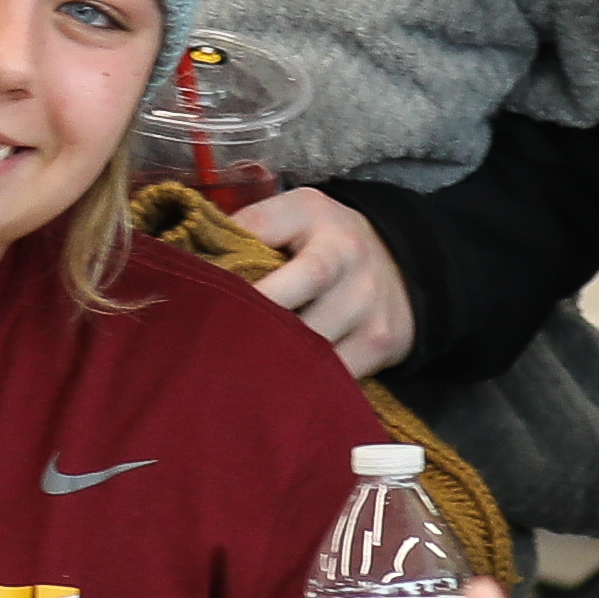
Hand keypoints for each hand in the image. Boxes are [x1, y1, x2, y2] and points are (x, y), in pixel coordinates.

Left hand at [224, 188, 416, 375]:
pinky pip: (331, 375)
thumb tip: (197, 259)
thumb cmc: (326, 239)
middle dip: (252, 332)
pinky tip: (275, 383)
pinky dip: (301, 382)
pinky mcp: (378, 345)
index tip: (205, 301)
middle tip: (211, 349)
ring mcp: (368, 309)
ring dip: (271, 363)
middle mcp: (350, 266)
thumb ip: (251, 227)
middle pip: (292, 314)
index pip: (274, 245)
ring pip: (309, 352)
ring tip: (235, 370)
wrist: (401, 264)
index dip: (241, 282)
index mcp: (322, 228)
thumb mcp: (295, 214)